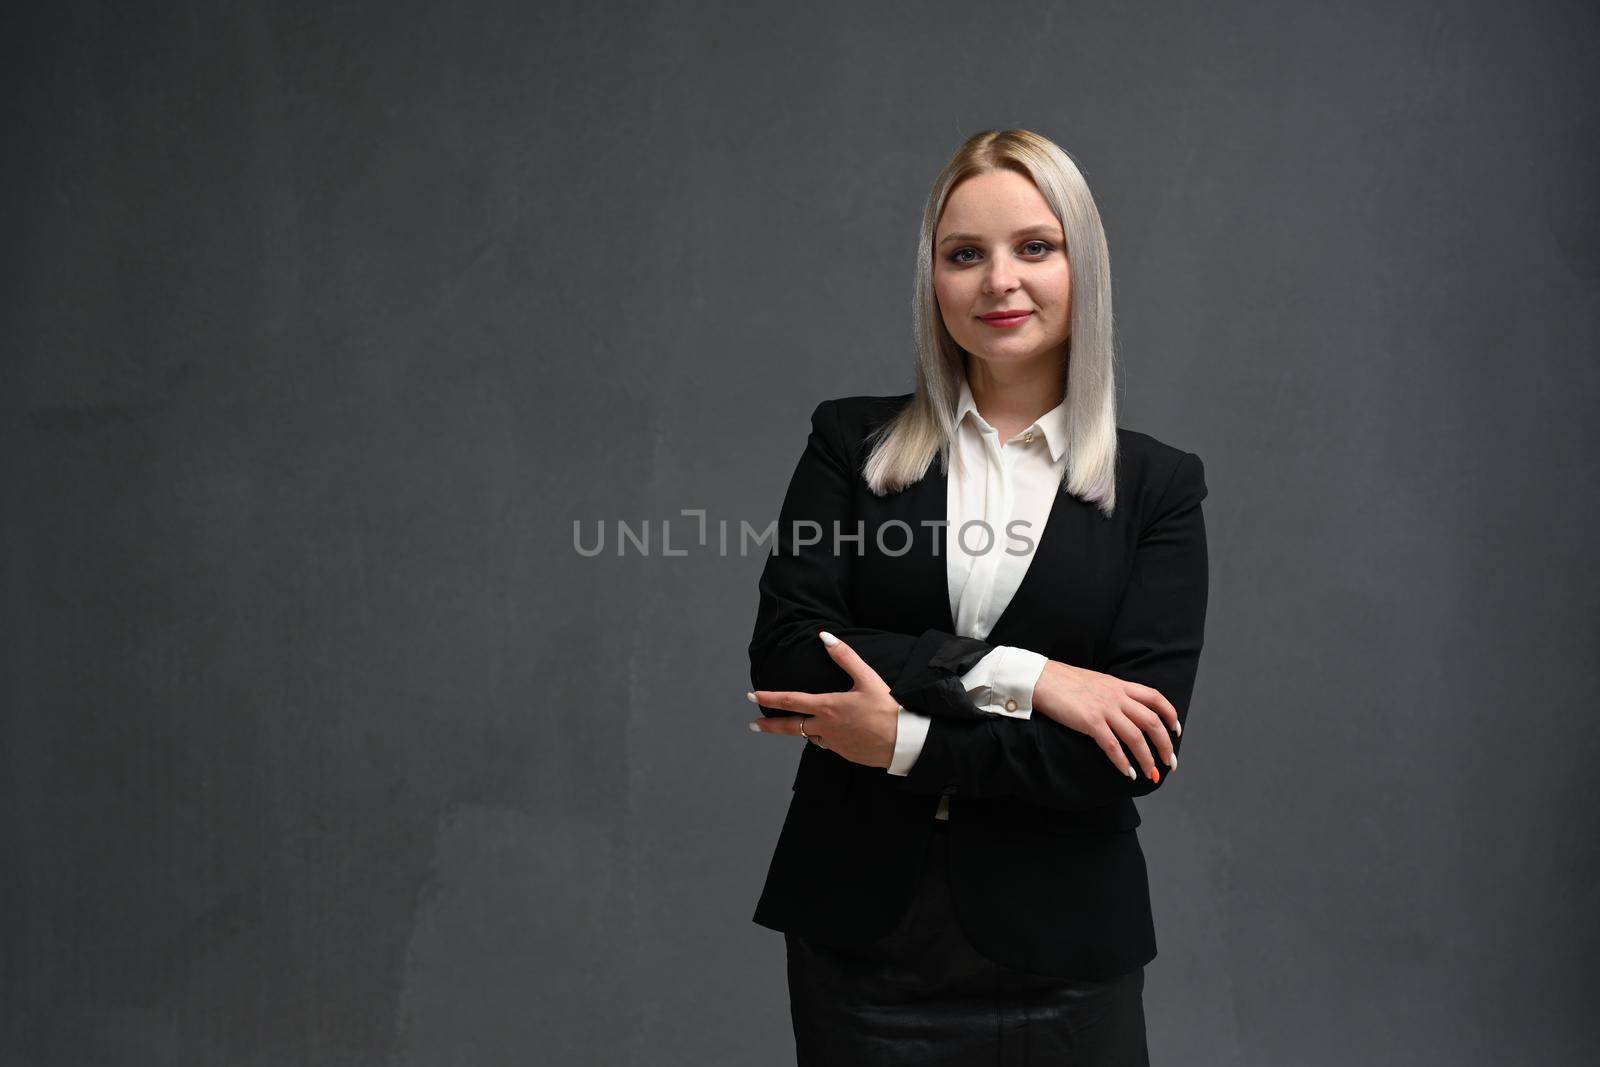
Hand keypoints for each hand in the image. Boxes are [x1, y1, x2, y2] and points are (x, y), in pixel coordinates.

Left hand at [748, 631, 899, 769]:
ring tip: (800, 724)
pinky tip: (833, 732)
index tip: (753, 696)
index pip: (791, 701)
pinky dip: (825, 737)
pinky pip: (828, 744)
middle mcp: (826, 728)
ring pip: (810, 736)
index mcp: (828, 707)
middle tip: (754, 725)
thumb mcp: (867, 677)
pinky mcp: (844, 754)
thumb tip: (825, 637)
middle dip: (770, 725)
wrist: (904, 741)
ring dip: (803, 729)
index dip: (769, 698)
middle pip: (790, 727)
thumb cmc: (887, 708)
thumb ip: (845, 656)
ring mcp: (834, 744)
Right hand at [1031, 660, 1179, 783]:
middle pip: (1152, 722)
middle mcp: (1117, 696)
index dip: (1170, 715)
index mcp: (1120, 685)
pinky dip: (1122, 762)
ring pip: (1136, 737)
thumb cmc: (1063, 682)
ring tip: (1150, 774)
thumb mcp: (1096, 682)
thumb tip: (1123, 710)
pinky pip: (1113, 746)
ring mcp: (1105, 709)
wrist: (1041, 678)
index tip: (1176, 731)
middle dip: (1165, 745)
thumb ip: (1112, 693)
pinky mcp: (1090, 722)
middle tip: (1170, 762)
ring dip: (1147, 759)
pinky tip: (1127, 773)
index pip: (1156, 698)